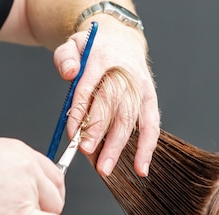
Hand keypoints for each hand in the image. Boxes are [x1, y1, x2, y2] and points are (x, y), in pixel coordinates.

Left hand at [54, 18, 159, 176]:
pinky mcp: (151, 101)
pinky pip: (151, 127)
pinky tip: (140, 168)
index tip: (72, 133)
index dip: (81, 111)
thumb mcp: (74, 44)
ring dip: (117, 146)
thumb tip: (69, 73)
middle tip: (86, 151)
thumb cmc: (95, 49)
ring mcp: (140, 89)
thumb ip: (66, 57)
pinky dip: (146, 148)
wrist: (123, 41)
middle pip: (112, 105)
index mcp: (104, 57)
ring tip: (105, 168)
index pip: (90, 87)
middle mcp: (126, 74)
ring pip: (129, 120)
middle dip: (98, 131)